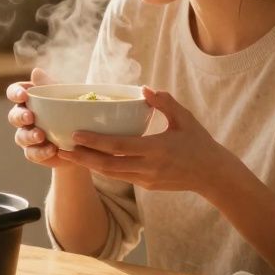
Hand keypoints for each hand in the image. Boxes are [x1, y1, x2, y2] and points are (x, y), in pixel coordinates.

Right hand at [6, 68, 69, 168]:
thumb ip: (50, 85)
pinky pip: (31, 153)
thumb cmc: (71, 110)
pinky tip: (52, 149)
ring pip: (20, 136)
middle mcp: (24, 117)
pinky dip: (40, 152)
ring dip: (30, 136)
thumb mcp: (64, 96)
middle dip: (20, 116)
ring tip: (42, 136)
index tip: (23, 95)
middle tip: (30, 117)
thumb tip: (36, 71)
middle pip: (13, 116)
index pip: (14, 92)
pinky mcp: (34, 152)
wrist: (83, 138)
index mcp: (28, 99)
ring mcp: (27, 136)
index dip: (15, 93)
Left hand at [62, 86, 241, 195]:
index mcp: (156, 149)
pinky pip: (120, 176)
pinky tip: (90, 161)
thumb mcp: (185, 119)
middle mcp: (148, 167)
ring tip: (69, 156)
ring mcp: (146, 179)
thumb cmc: (200, 143)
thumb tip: (144, 88)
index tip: (76, 134)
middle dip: (83, 158)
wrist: (213, 175)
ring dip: (89, 165)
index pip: (119, 146)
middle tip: (61, 148)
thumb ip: (165, 102)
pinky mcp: (146, 186)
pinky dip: (103, 169)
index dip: (95, 141)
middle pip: (108, 165)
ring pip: (111, 174)